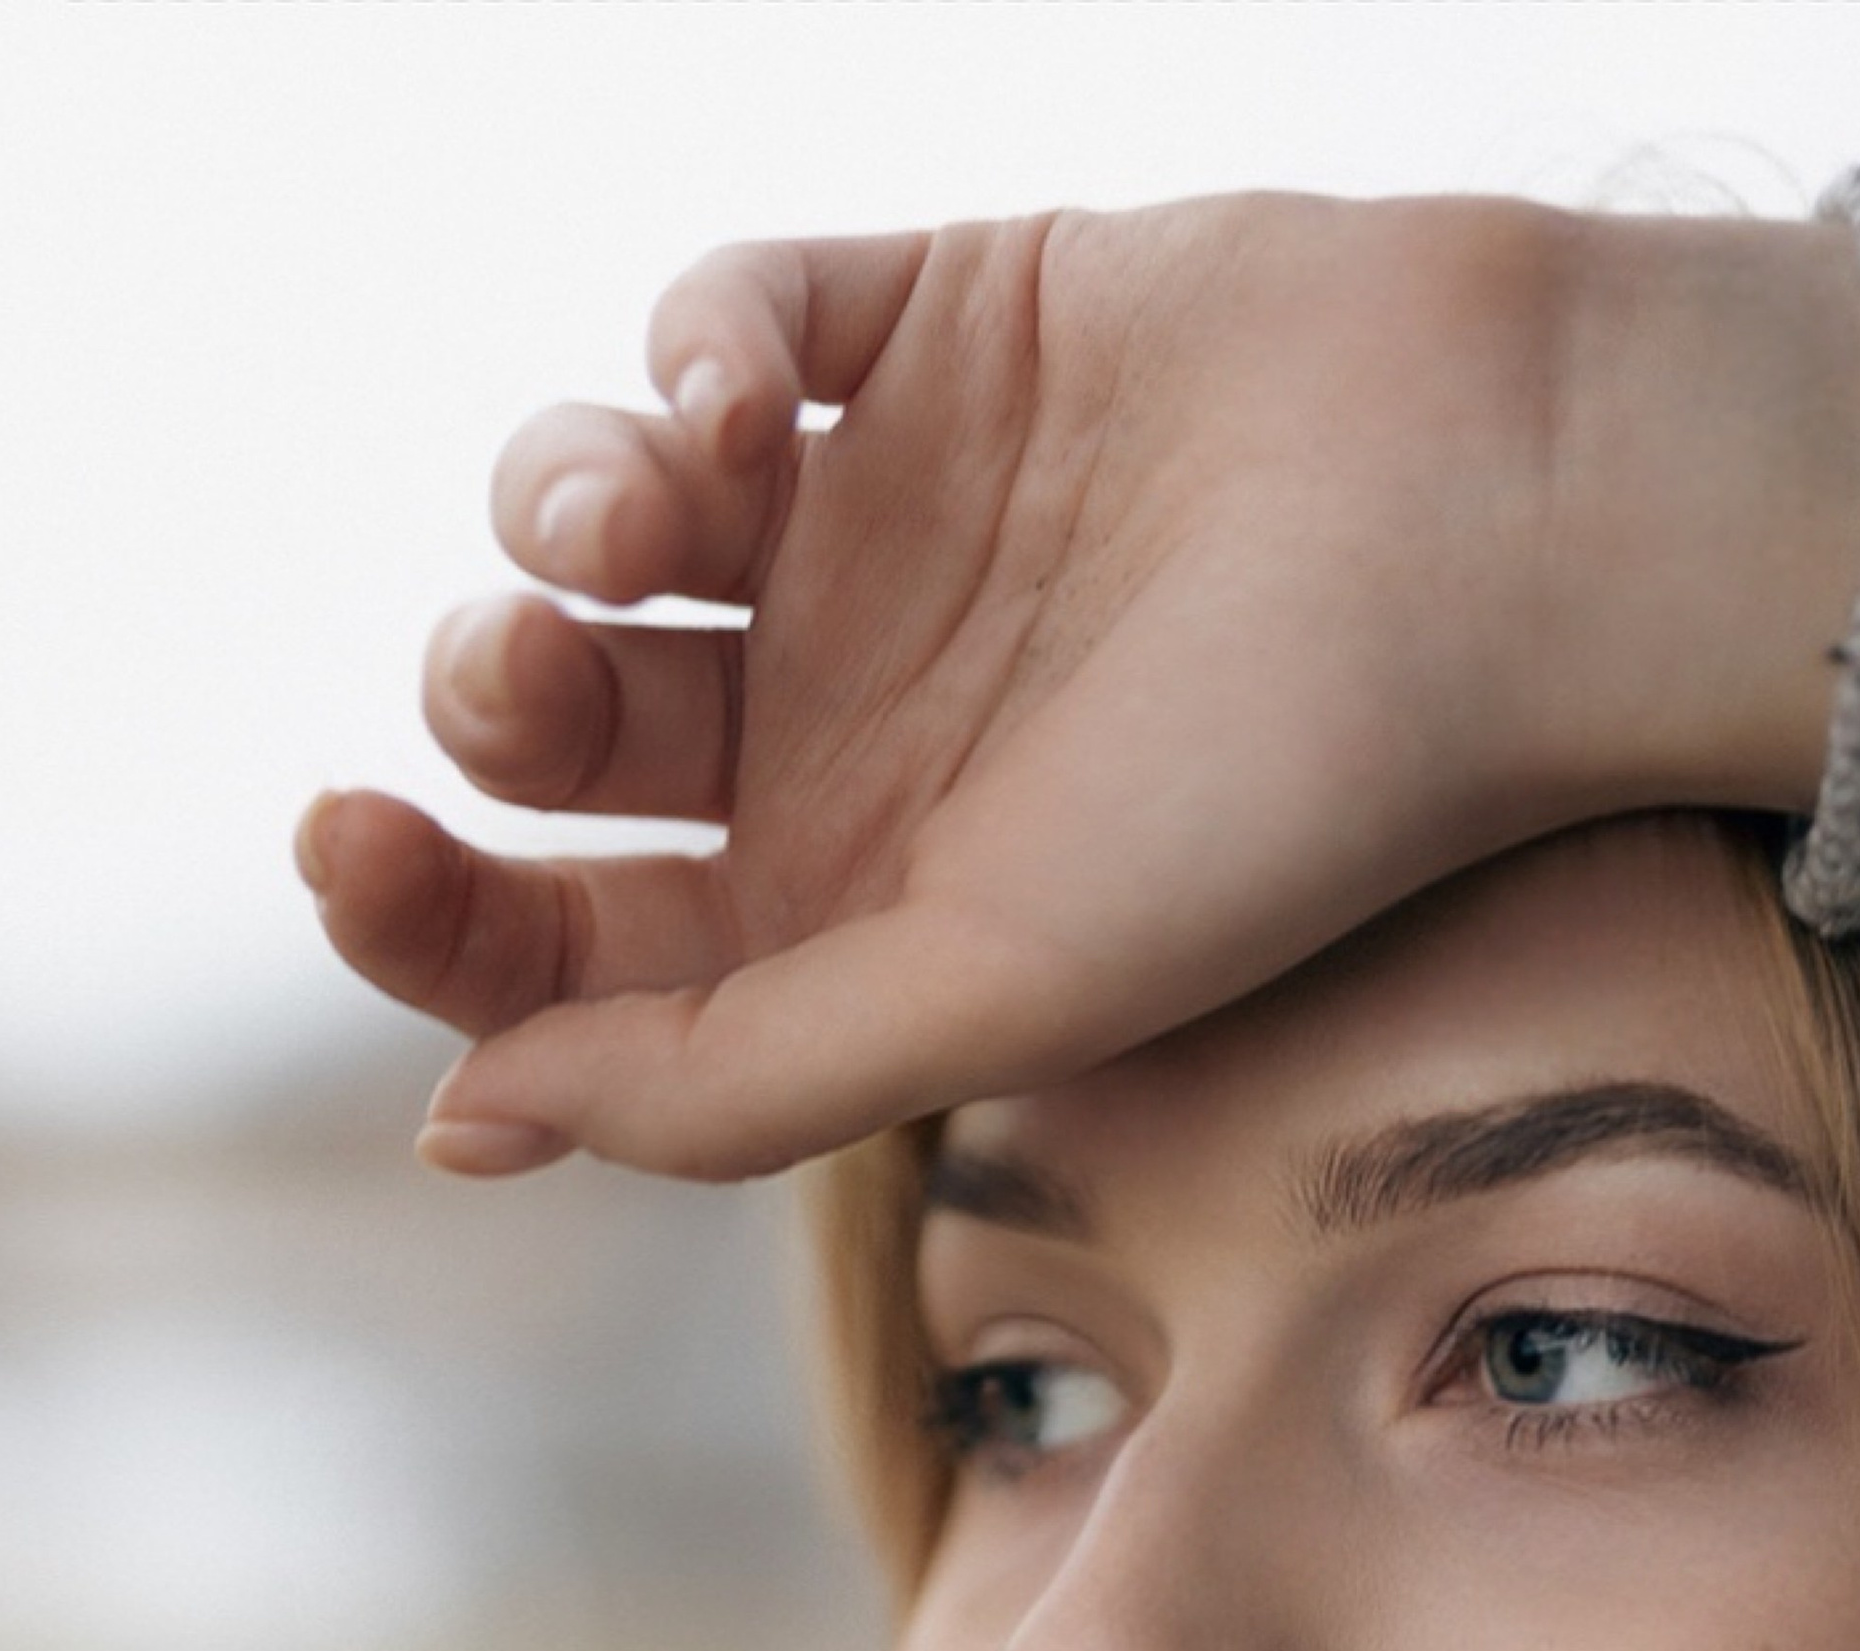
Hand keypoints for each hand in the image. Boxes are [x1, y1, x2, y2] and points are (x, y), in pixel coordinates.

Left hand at [300, 197, 1859, 1180]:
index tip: (349, 844)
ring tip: (642, 510)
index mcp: (845, 919)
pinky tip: (730, 395)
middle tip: (520, 677)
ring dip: (547, 510)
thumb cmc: (1290, 796)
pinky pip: (714, 318)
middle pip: (548, 737)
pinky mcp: (923, 333)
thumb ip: (728, 1081)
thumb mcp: (997, 991)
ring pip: (590, 522)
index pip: (571, 940)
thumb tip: (462, 1123)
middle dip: (483, 700)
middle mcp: (838, 737)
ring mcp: (873, 532)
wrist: (1509, 527)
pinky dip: (677, 343)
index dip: (429, 911)